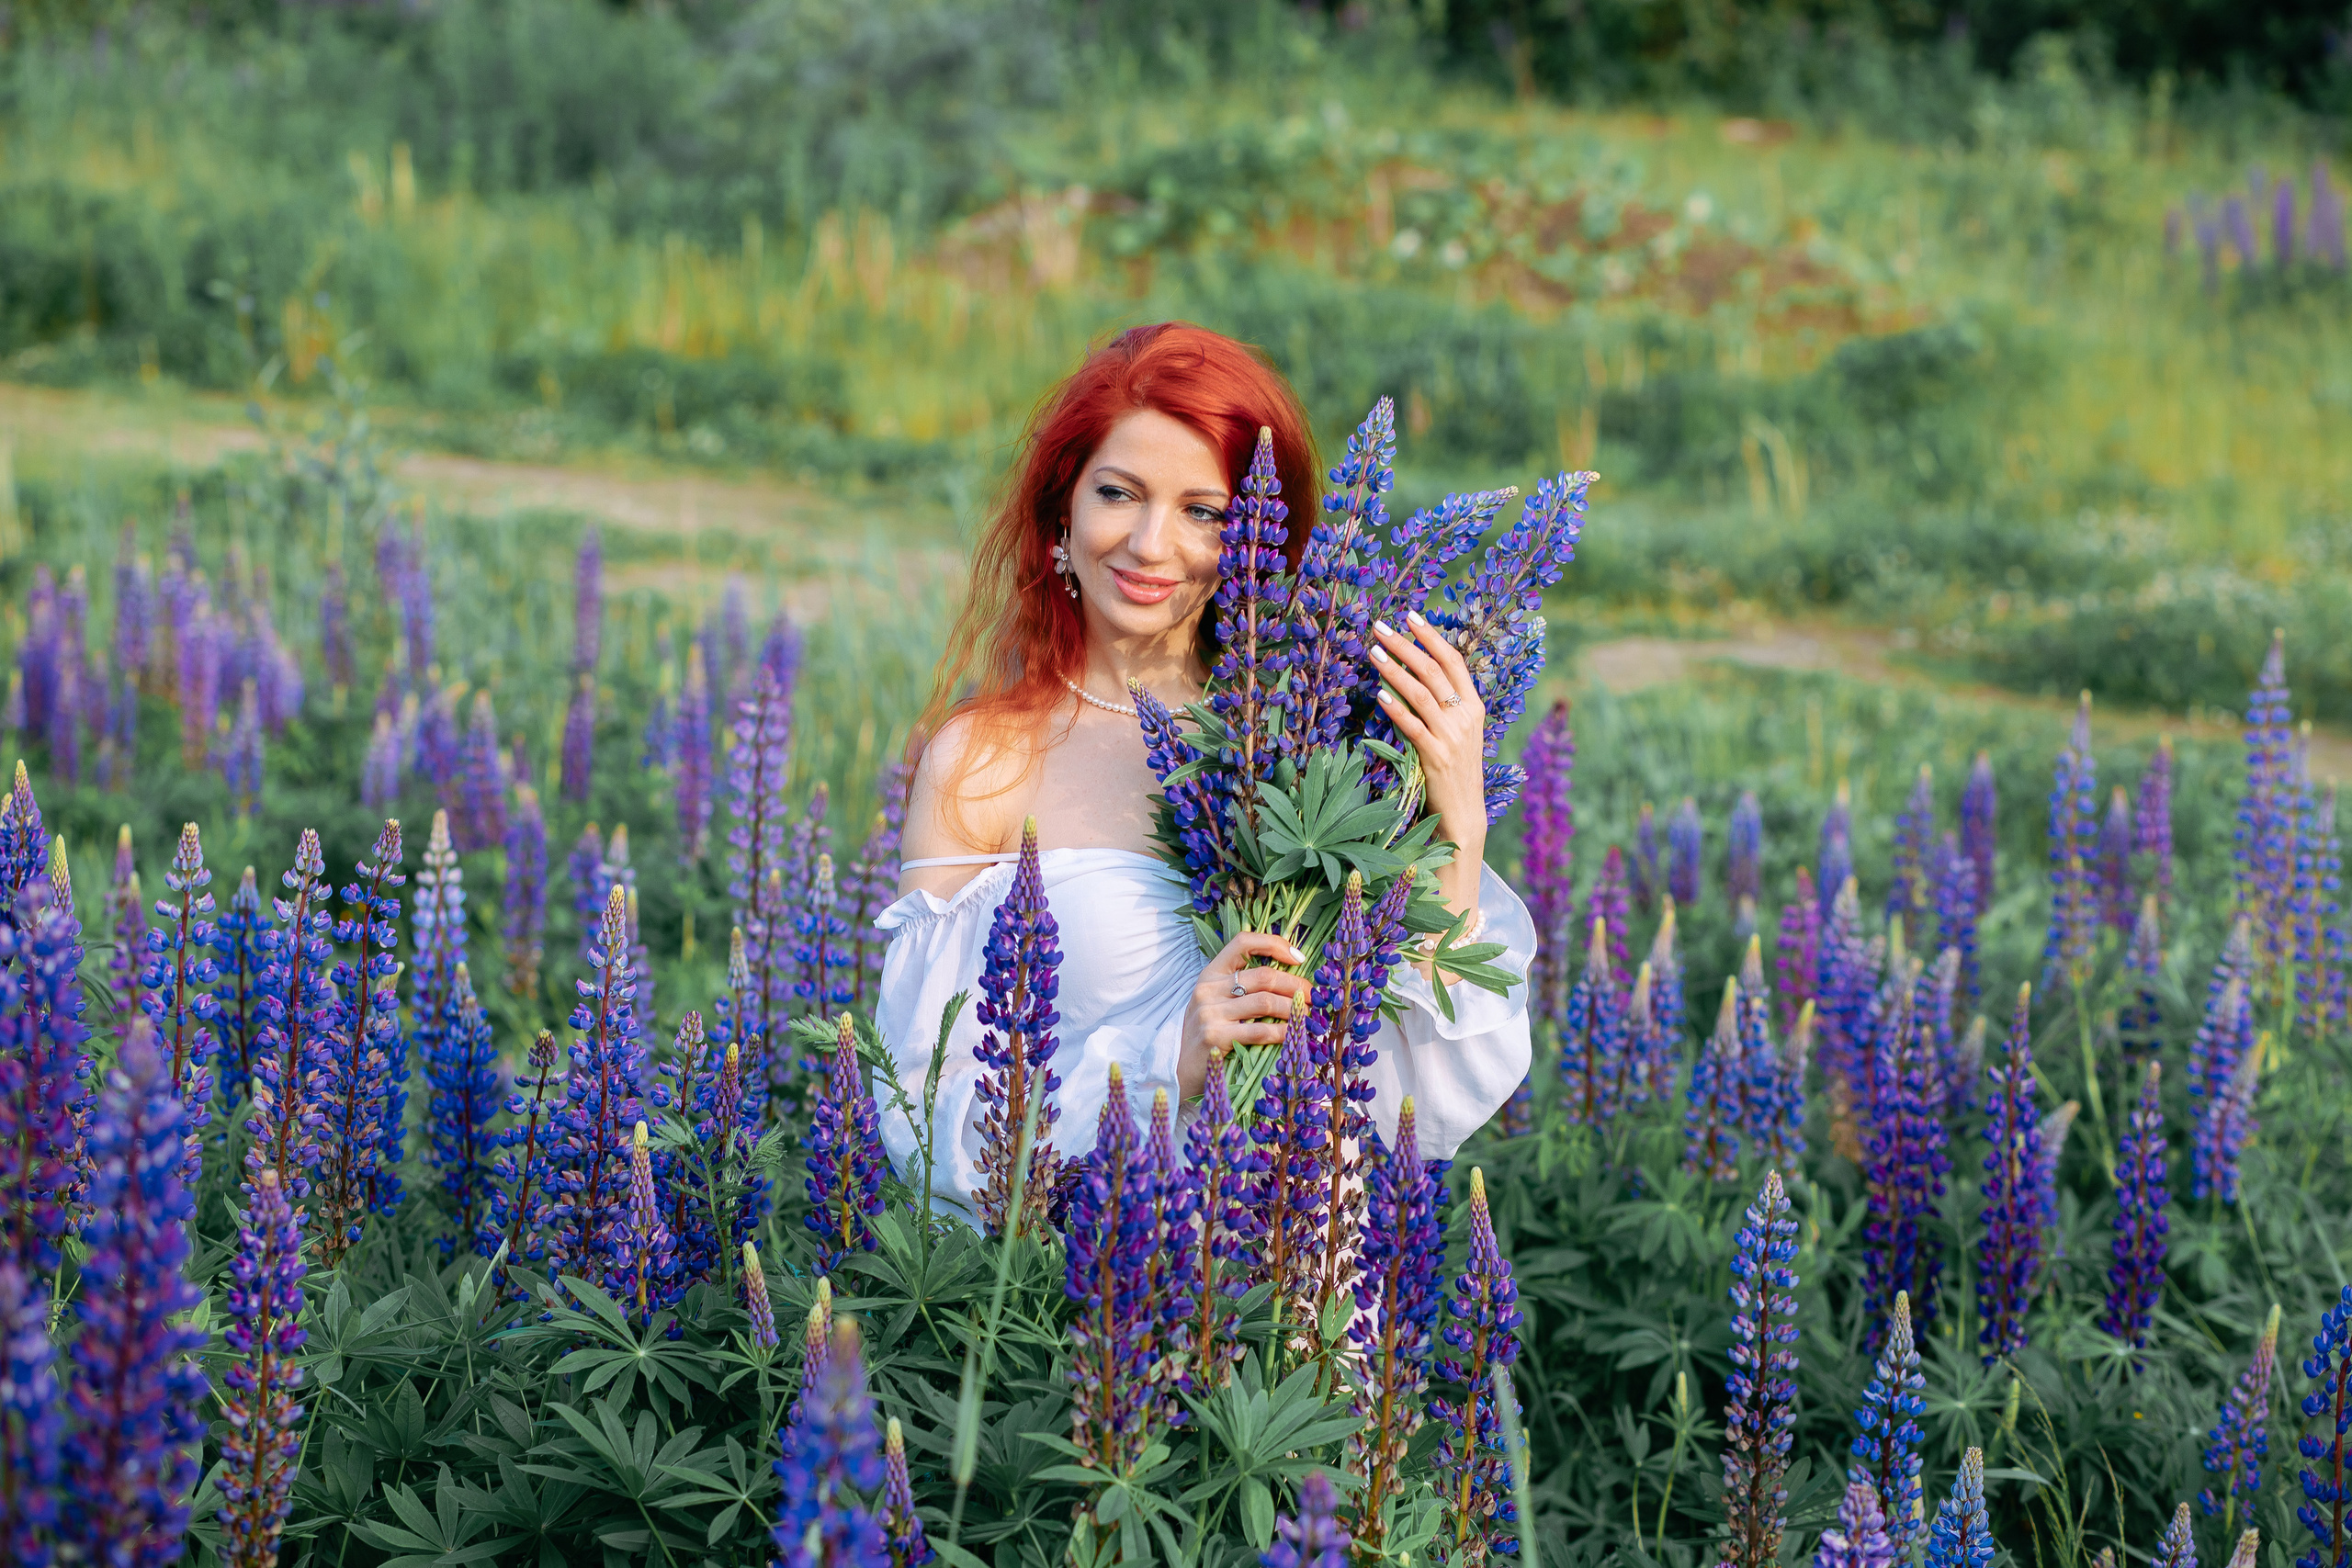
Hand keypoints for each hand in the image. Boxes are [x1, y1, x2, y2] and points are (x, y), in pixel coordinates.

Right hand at [1177, 930, 1308, 1097]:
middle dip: (1295, 985)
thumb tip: (1291, 978)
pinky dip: (1283, 1031)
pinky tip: (1294, 1034)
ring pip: (1265, 1002)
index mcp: (1210, 974)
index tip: (1298, 958)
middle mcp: (1208, 989)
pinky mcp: (1216, 1037)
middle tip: (1312, 997)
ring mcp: (1210, 1012)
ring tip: (1306, 1015)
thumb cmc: (1207, 1032)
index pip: (1243, 942)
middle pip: (1263, 976)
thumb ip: (1242, 987)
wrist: (1178, 1068)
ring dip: (1293, 1008)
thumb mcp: (1216, 1001)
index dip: (1274, 944)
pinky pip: (1260, 1031)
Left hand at [1371, 610, 1487, 871]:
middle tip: (1380, 626)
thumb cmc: (1456, 771)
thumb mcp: (1459, 733)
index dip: (1431, 636)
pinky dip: (1395, 707)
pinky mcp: (1435, 757)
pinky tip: (1379, 693)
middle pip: (1433, 670)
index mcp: (1474, 706)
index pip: (1453, 661)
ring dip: (1394, 669)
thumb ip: (1445, 706)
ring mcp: (1452, 737)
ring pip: (1420, 693)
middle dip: (1404, 645)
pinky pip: (1412, 726)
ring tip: (1373, 652)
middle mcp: (1466, 717)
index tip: (1410, 615)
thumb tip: (1416, 674)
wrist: (1465, 815)